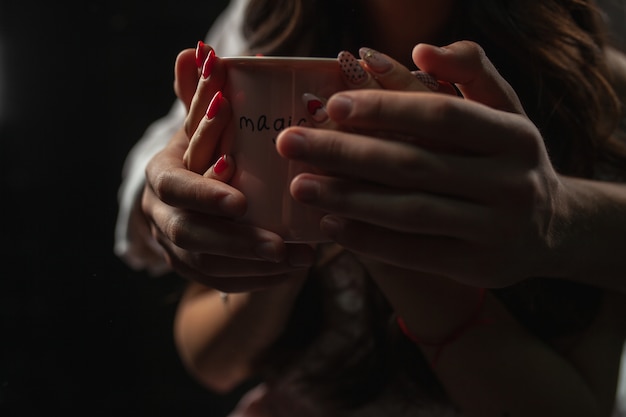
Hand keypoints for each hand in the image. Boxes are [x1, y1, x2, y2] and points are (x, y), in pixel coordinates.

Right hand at [141, 46, 314, 291]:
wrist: (190, 194)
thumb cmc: (203, 151)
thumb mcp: (201, 125)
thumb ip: (201, 96)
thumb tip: (198, 51)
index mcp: (162, 175)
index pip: (177, 188)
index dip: (205, 195)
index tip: (242, 202)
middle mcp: (160, 214)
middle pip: (190, 235)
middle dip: (236, 241)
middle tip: (279, 244)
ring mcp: (174, 246)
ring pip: (207, 266)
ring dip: (253, 266)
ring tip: (299, 260)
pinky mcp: (192, 268)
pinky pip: (220, 282)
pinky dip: (256, 281)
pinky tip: (289, 273)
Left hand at [276, 41, 560, 287]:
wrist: (552, 229)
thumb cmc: (510, 160)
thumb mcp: (505, 111)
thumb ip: (470, 71)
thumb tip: (420, 49)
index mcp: (514, 135)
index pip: (441, 115)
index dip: (386, 106)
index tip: (331, 104)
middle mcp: (510, 182)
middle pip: (415, 164)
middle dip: (346, 152)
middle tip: (292, 144)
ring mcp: (495, 229)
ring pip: (410, 211)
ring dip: (348, 198)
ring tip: (300, 186)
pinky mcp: (478, 267)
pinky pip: (414, 253)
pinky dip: (369, 238)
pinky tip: (330, 224)